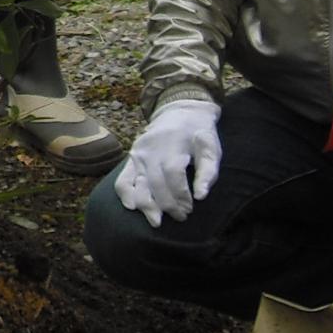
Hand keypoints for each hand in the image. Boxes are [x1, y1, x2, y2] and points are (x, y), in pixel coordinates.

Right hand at [113, 96, 221, 226]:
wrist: (179, 111)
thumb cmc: (198, 133)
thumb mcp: (211, 147)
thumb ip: (208, 172)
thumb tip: (201, 197)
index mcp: (172, 146)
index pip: (173, 176)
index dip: (181, 196)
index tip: (191, 208)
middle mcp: (151, 151)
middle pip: (155, 184)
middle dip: (168, 206)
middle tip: (181, 217)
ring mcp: (138, 155)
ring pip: (136, 185)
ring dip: (146, 207)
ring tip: (157, 221)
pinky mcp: (131, 158)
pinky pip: (122, 180)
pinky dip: (125, 195)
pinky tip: (133, 208)